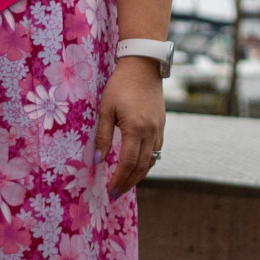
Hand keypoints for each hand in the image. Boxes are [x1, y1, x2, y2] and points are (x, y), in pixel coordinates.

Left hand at [95, 56, 165, 196]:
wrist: (143, 66)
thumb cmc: (120, 85)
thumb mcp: (106, 109)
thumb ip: (102, 136)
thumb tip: (97, 161)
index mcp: (136, 129)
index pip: (128, 163)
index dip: (119, 179)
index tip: (110, 190)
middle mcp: (151, 132)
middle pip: (142, 167)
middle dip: (128, 182)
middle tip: (116, 193)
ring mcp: (159, 129)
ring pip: (152, 161)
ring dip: (139, 175)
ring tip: (125, 183)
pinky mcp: (162, 125)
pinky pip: (156, 150)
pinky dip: (147, 162)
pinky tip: (137, 165)